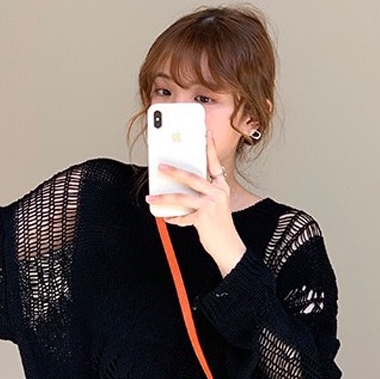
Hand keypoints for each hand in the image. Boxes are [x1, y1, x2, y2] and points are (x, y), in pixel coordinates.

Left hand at [145, 130, 245, 275]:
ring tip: (151, 196)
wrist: (229, 246)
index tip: (205, 133)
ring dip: (163, 197)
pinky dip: (172, 218)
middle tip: (160, 166)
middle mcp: (218, 193)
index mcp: (221, 187)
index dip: (210, 147)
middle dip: (174, 171)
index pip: (215, 163)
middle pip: (192, 177)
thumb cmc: (219, 225)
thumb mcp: (214, 205)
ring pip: (182, 197)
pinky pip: (182, 216)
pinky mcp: (204, 218)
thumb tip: (177, 187)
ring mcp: (212, 205)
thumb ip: (201, 194)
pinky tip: (166, 218)